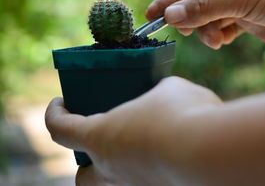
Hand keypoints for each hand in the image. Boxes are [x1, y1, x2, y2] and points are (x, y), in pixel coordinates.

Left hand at [45, 76, 221, 184]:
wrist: (210, 152)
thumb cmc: (183, 113)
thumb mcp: (168, 89)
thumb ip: (158, 92)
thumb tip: (166, 97)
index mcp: (102, 136)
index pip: (60, 128)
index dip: (54, 113)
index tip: (59, 102)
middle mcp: (112, 169)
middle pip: (82, 178)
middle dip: (87, 163)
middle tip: (104, 143)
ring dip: (120, 170)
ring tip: (142, 149)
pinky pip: (147, 183)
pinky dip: (152, 171)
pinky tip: (173, 155)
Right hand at [146, 0, 264, 51]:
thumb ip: (205, 7)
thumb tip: (170, 15)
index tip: (152, 14)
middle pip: (197, 1)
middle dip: (189, 17)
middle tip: (184, 30)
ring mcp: (241, 4)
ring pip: (209, 19)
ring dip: (207, 31)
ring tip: (216, 40)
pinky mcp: (250, 23)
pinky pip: (224, 29)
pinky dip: (219, 37)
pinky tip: (223, 41)